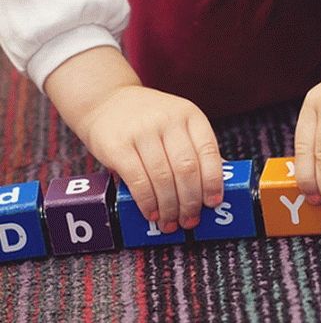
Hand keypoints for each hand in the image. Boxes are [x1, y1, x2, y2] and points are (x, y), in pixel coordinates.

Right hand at [44, 46, 223, 231]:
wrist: (105, 100)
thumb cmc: (148, 120)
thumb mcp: (177, 123)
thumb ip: (193, 149)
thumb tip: (213, 188)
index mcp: (190, 115)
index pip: (209, 152)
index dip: (213, 181)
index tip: (213, 203)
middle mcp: (168, 120)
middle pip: (187, 168)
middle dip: (190, 201)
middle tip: (190, 220)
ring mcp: (142, 131)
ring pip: (163, 178)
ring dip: (169, 207)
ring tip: (170, 223)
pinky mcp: (118, 145)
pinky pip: (138, 180)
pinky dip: (148, 202)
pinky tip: (152, 213)